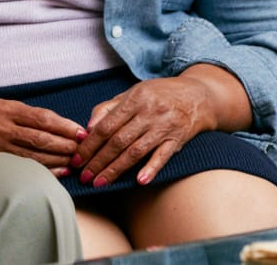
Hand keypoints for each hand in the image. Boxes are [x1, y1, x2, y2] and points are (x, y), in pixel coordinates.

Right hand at [0, 98, 85, 172]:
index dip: (63, 126)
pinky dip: (45, 168)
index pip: (41, 118)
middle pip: (40, 137)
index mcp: (8, 108)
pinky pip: (25, 163)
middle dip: (64, 144)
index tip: (80, 131)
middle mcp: (2, 125)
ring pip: (34, 154)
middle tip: (82, 149)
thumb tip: (61, 125)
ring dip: (58, 159)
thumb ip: (29, 114)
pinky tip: (59, 170)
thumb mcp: (6, 104)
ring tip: (75, 160)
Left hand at [72, 75, 216, 186]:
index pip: (106, 125)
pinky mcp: (178, 139)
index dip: (89, 144)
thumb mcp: (132, 93)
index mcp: (134, 99)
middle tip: (84, 176)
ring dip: (116, 169)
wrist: (199, 96)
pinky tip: (139, 181)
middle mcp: (149, 113)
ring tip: (100, 182)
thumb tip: (87, 128)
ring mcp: (165, 127)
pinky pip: (163, 156)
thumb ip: (108, 108)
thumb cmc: (159, 95)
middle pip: (118, 141)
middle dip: (98, 161)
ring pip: (136, 151)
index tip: (77, 158)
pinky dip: (151, 168)